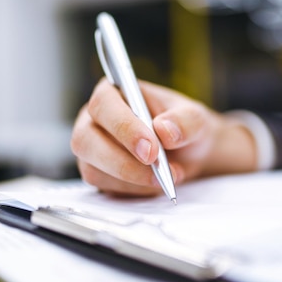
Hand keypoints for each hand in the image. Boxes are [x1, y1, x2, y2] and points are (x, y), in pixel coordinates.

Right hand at [71, 78, 257, 196]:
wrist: (189, 153)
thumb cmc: (184, 127)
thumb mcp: (195, 118)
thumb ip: (184, 120)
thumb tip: (164, 130)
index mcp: (112, 92)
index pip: (103, 104)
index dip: (123, 127)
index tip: (150, 149)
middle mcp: (93, 119)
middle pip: (85, 139)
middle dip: (122, 161)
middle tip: (158, 172)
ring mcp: (91, 148)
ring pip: (93, 168)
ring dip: (132, 179)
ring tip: (168, 177)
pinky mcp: (97, 173)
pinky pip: (104, 187)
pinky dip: (133, 190)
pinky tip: (155, 183)